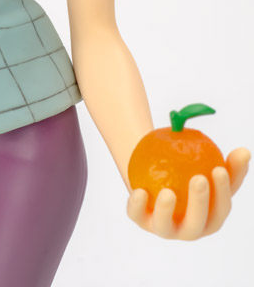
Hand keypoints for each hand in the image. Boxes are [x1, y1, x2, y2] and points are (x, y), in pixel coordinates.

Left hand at [127, 147, 249, 238]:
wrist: (152, 169)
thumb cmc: (187, 168)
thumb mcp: (206, 163)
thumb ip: (226, 162)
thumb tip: (245, 151)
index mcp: (210, 218)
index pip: (221, 209)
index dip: (223, 192)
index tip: (219, 169)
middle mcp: (189, 229)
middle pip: (197, 223)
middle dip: (200, 204)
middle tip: (199, 178)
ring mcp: (164, 228)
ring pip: (166, 227)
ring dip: (167, 210)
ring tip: (168, 192)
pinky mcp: (141, 221)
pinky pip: (137, 215)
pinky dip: (138, 205)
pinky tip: (140, 191)